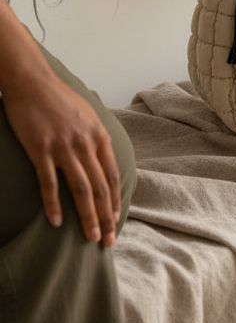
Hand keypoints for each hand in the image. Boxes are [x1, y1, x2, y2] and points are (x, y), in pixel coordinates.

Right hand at [2, 66, 121, 247]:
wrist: (32, 81)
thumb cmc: (58, 98)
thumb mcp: (87, 114)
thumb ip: (95, 137)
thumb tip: (103, 156)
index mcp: (98, 135)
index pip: (111, 175)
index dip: (114, 200)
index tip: (116, 220)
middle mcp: (85, 143)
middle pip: (100, 187)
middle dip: (105, 217)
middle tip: (107, 240)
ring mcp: (63, 147)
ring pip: (81, 189)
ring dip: (87, 216)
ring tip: (90, 237)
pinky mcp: (41, 150)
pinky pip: (49, 182)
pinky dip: (53, 204)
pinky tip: (56, 221)